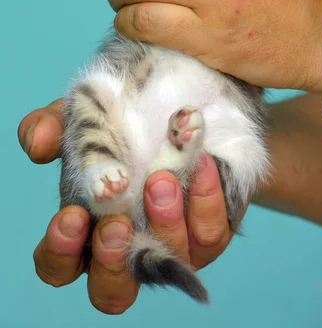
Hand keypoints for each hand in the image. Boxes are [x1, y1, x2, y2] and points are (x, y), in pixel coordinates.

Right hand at [18, 100, 236, 313]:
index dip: (61, 251)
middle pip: (112, 292)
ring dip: (162, 222)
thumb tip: (37, 144)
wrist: (181, 105)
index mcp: (88, 228)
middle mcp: (129, 246)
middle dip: (112, 262)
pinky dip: (204, 199)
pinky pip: (209, 231)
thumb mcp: (84, 117)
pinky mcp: (209, 230)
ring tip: (160, 180)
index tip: (72, 216)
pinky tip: (200, 161)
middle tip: (116, 224)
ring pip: (167, 260)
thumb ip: (52, 126)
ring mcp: (171, 244)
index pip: (61, 265)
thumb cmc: (123, 122)